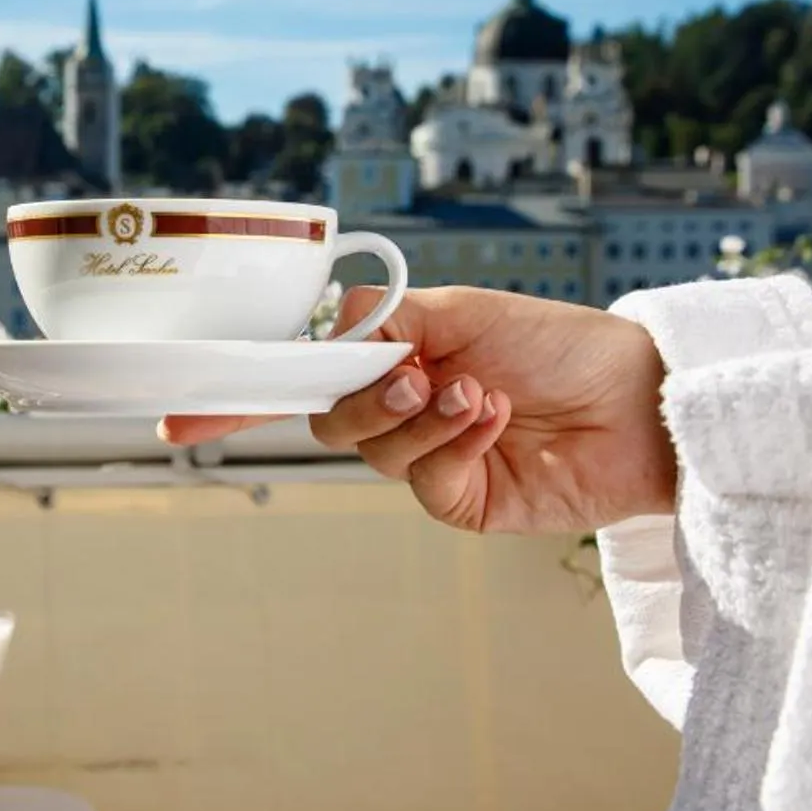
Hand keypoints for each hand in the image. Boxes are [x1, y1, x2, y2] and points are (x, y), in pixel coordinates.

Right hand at [160, 286, 676, 534]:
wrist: (638, 399)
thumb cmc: (562, 342)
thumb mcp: (466, 309)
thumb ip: (392, 320)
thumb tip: (334, 324)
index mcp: (394, 356)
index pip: (301, 375)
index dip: (236, 397)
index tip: (173, 414)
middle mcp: (401, 409)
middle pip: (326, 417)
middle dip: (362, 397)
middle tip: (416, 375)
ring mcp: (427, 459)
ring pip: (371, 449)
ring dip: (420, 415)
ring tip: (478, 391)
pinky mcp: (461, 501)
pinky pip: (422, 477)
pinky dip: (455, 439)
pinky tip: (495, 416)